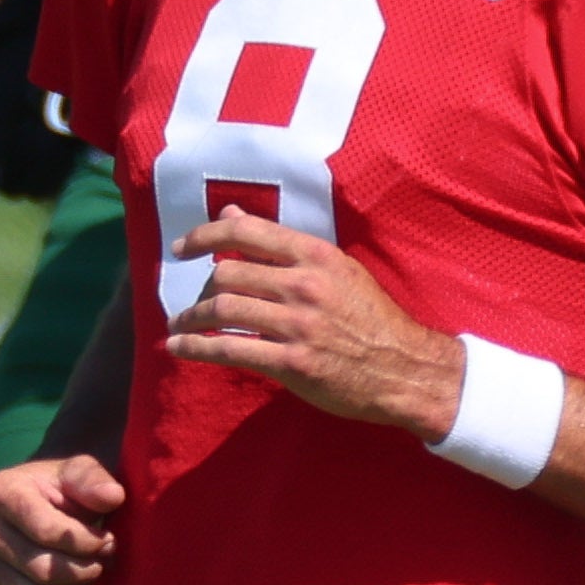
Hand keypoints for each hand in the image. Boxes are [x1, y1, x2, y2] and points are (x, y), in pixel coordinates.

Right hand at [0, 453, 123, 584]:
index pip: (47, 531)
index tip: (108, 541)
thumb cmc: (64, 491)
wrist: (37, 508)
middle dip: (83, 571)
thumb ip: (96, 481)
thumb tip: (112, 496)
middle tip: (104, 563)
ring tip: (91, 578)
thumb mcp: (83, 474)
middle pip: (40, 569)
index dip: (86, 543)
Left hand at [165, 210, 460, 431]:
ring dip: (190, 318)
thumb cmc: (372, 319)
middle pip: (226, 274)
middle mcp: (304, 285)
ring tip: (180, 327)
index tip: (181, 248)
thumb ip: (283, 246)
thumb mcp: (336, 270)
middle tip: (191, 304)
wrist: (405, 369)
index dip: (205, 236)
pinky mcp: (291, 363)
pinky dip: (195, 347)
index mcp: (315, 256)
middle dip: (198, 289)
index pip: (246, 233)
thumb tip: (232, 215)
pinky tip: (179, 349)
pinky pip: (229, 349)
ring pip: (222, 310)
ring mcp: (297, 325)